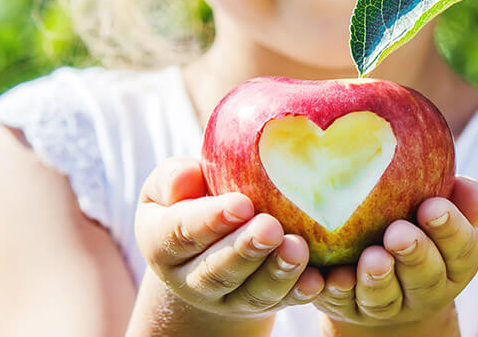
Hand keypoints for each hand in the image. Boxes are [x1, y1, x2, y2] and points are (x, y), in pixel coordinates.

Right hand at [134, 157, 324, 318]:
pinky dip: (299, 292)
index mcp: (161, 243)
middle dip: (245, 249)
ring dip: (277, 272)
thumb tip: (189, 174)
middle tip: (270, 227)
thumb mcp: (171, 187)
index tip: (240, 204)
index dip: (208, 221)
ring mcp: (228, 298)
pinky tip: (316, 279)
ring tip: (297, 248)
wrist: (208, 244)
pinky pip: (282, 302)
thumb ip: (174, 178)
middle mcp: (190, 278)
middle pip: (216, 271)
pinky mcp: (261, 304)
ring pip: (251, 292)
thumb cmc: (191, 200)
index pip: (179, 233)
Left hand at [315, 176, 477, 331]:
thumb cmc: (419, 225)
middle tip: (399, 234)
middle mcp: (426, 291)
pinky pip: (344, 303)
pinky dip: (339, 291)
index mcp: (455, 264)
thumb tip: (468, 186)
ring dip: (378, 278)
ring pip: (385, 298)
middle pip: (425, 278)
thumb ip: (460, 198)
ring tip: (372, 258)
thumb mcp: (445, 211)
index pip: (462, 250)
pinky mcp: (350, 309)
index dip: (450, 229)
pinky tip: (335, 276)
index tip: (432, 207)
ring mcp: (388, 305)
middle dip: (414, 254)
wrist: (386, 278)